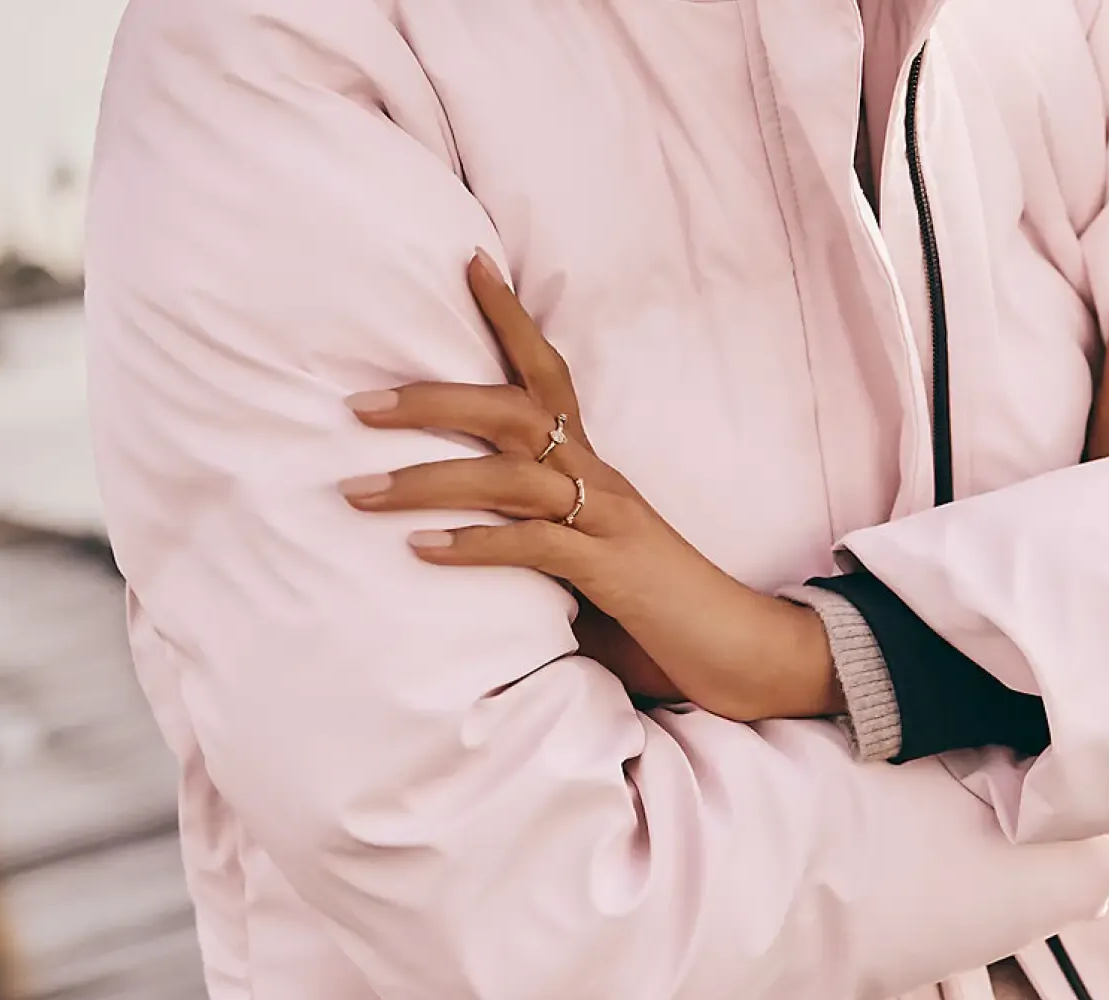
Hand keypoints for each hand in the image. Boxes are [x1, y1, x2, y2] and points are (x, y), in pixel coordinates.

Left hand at [337, 253, 842, 720]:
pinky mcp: (612, 570)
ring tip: (359, 489)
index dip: (511, 320)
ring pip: (510, 475)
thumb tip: (470, 550)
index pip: (549, 375)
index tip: (470, 264)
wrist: (748, 653)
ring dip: (428, 478)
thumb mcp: (587, 567)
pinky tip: (422, 548)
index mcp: (594, 471)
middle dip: (433, 399)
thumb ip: (538, 545)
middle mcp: (600, 480)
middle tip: (359, 404)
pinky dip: (475, 543)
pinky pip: (534, 544)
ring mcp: (608, 521)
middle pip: (514, 409)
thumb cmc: (662, 615)